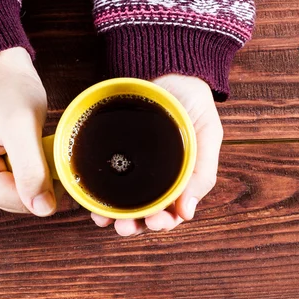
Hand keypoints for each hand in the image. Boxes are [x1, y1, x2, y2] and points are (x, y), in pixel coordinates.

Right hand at [0, 47, 55, 216]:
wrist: (3, 70)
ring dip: (44, 172)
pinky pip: (34, 186)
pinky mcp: (2, 178)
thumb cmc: (6, 89)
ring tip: (34, 142)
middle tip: (38, 142)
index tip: (45, 151)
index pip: (19, 202)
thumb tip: (43, 210)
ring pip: (33, 197)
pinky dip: (43, 169)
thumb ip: (30, 169)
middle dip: (42, 176)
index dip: (43, 181)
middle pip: (26, 203)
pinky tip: (36, 149)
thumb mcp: (20, 127)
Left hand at [90, 74, 222, 235]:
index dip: (161, 223)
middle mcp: (154, 178)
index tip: (154, 223)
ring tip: (103, 220)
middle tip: (124, 228)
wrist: (171, 71)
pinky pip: (103, 177)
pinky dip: (96, 192)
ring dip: (112, 216)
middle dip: (133, 225)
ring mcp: (132, 166)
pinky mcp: (113, 152)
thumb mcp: (208, 137)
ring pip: (121, 201)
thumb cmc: (195, 105)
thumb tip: (186, 213)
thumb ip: (203, 174)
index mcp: (180, 180)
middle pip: (142, 212)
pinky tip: (90, 199)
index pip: (170, 212)